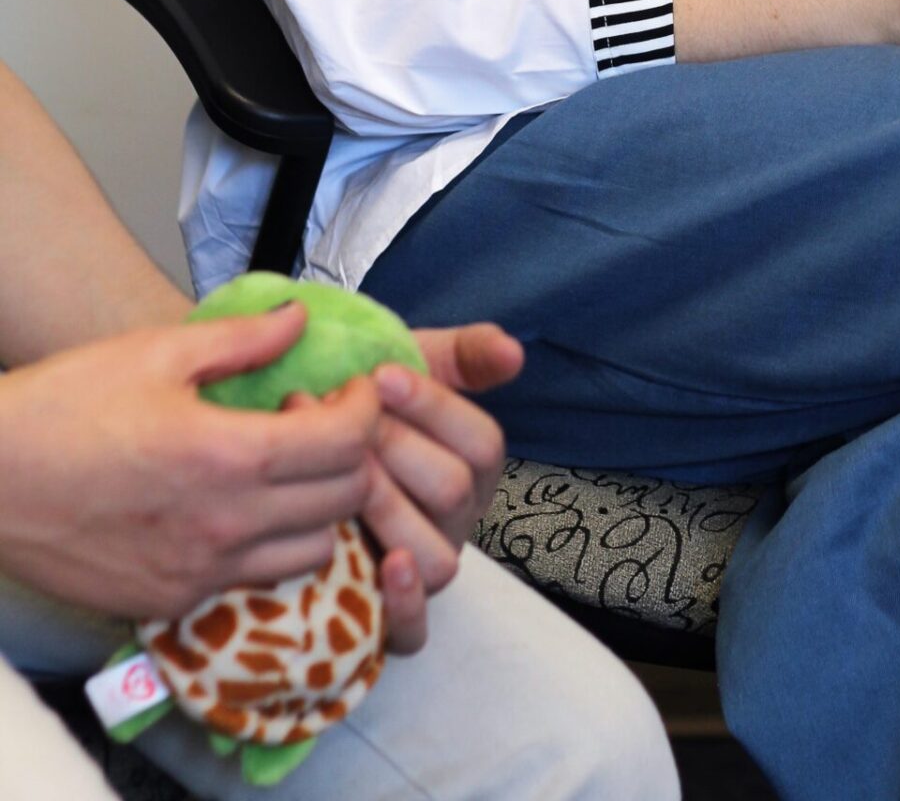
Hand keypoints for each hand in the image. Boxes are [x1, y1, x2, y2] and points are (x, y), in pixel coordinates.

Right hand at [0, 306, 379, 622]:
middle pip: (345, 500)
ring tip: (287, 466)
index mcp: (228, 457)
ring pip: (312, 553)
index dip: (367, 407)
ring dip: (321, 507)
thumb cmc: (66, 407)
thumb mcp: (158, 352)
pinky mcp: (171, 601)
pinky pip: (254, 581)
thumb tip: (301, 317)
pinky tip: (243, 505)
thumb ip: (244, 339)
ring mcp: (199, 573)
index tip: (355, 386)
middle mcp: (225, 527)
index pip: (347, 442)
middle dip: (353, 453)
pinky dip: (272, 545)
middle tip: (320, 418)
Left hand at [342, 322, 520, 653]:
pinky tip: (387, 565)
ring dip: (387, 510)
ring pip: (436, 556)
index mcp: (472, 466)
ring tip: (337, 480)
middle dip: (393, 448)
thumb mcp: (414, 369)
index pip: (482, 442)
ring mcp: (426, 571)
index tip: (378, 376)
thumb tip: (513, 352)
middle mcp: (457, 521)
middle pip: (452, 492)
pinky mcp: (390, 620)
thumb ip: (464, 355)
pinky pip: (415, 632)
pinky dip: (405, 605)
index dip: (434, 406)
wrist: (301, 461)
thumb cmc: (362, 409)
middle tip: (336, 422)